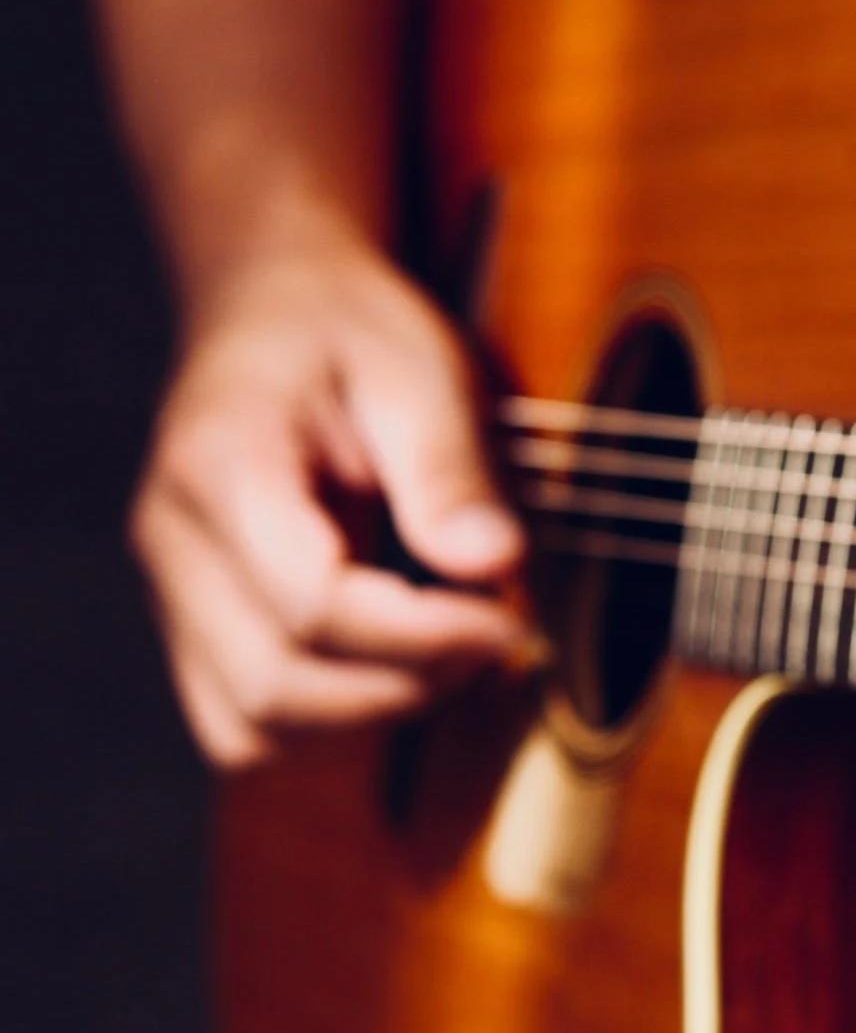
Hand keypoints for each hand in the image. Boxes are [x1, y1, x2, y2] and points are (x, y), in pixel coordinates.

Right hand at [129, 234, 526, 768]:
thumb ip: (450, 468)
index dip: (422, 635)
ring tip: (452, 651)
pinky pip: (245, 723)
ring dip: (368, 715)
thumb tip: (493, 565)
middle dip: (404, 684)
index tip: (507, 617)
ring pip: (249, 726)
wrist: (275, 306)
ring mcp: (172, 591)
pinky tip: (402, 666)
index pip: (311, 605)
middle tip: (494, 636)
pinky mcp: (195, 625)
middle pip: (273, 684)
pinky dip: (329, 721)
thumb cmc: (350, 330)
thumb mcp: (420, 367)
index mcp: (221, 464)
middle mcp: (171, 541)